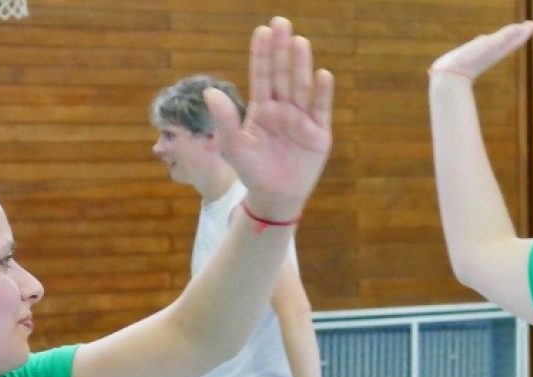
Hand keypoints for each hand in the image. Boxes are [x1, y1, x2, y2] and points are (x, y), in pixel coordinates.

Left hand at [205, 16, 332, 220]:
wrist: (274, 198)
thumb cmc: (252, 171)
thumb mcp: (233, 146)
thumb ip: (224, 120)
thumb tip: (209, 91)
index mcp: (262, 108)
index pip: (261, 75)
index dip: (262, 54)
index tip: (262, 30)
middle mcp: (284, 108)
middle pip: (282, 74)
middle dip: (281, 49)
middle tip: (281, 22)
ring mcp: (302, 119)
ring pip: (301, 87)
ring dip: (301, 65)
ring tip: (299, 41)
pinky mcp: (319, 134)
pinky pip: (321, 110)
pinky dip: (322, 93)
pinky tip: (322, 74)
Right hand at [430, 21, 532, 80]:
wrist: (451, 77)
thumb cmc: (470, 60)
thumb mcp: (489, 45)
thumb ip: (503, 37)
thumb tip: (519, 29)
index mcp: (499, 48)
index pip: (515, 39)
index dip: (524, 32)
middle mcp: (492, 51)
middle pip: (510, 41)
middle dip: (519, 33)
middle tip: (528, 26)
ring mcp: (481, 54)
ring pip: (496, 44)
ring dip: (505, 37)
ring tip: (509, 31)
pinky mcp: (470, 55)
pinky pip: (481, 46)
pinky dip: (485, 41)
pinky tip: (483, 39)